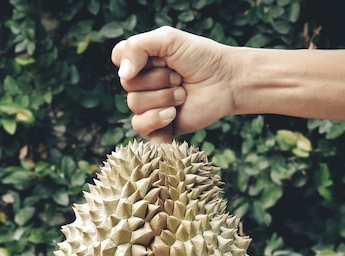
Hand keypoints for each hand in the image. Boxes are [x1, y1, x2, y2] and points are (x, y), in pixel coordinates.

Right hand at [111, 26, 238, 136]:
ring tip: (182, 94)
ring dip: (163, 97)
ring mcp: (149, 105)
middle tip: (179, 77)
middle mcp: (142, 83)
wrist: (226, 82)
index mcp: (141, 60)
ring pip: (135, 105)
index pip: (118, 57)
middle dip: (158, 79)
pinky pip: (140, 127)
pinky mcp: (158, 125)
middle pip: (128, 84)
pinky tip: (173, 115)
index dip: (136, 58)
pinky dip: (156, 121)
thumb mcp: (169, 40)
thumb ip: (138, 47)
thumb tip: (123, 74)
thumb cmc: (201, 58)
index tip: (162, 57)